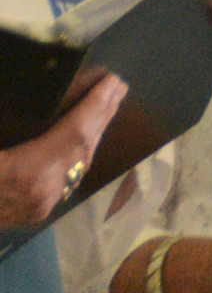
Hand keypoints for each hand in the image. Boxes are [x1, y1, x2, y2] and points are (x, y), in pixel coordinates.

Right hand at [0, 74, 126, 226]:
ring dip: (93, 134)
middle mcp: (44, 190)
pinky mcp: (35, 210)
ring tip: (106, 106)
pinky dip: (77, 153)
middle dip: (103, 115)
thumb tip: (18, 95)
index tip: (113, 82)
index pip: (74, 132)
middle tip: (119, 87)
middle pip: (83, 147)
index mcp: (27, 172)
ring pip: (78, 164)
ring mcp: (42, 204)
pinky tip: (81, 140)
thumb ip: (7, 121)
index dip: (95, 105)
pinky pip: (66, 176)